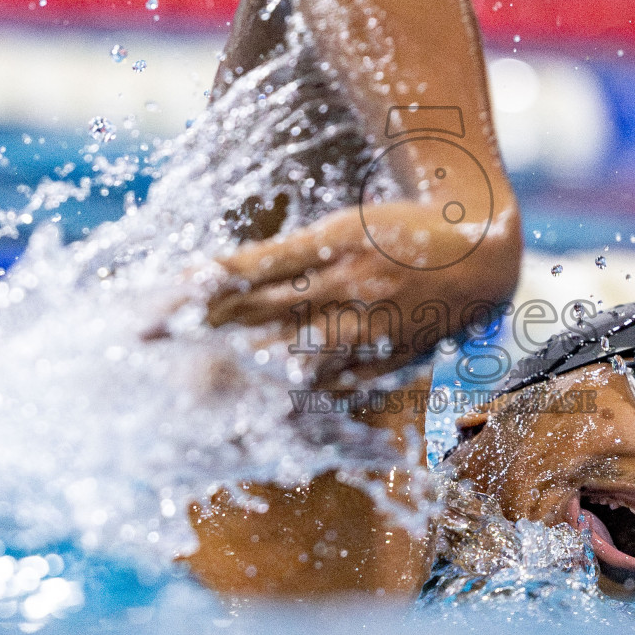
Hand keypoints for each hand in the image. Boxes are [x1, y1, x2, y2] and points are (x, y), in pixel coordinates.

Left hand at [174, 200, 519, 384]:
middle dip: (204, 327)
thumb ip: (289, 255)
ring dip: (245, 366)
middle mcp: (348, 284)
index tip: (154, 299)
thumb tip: (220, 278)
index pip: (250, 266)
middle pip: (261, 311)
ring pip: (295, 353)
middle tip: (149, 338)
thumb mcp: (346, 227)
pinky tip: (266, 408)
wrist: (484, 258)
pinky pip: (336, 383)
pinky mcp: (390, 358)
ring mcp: (370, 326)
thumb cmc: (402, 233)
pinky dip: (299, 395)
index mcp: (334, 241)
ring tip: (198, 378)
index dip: (201, 284)